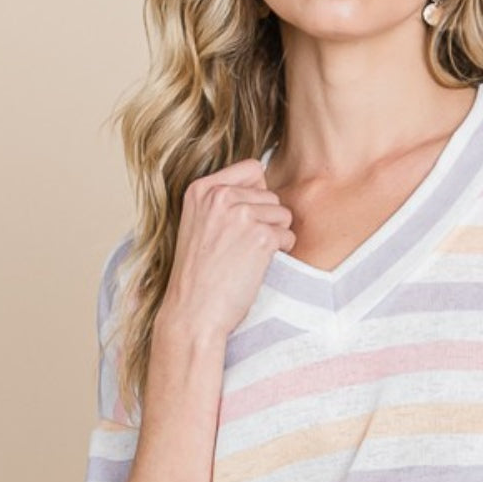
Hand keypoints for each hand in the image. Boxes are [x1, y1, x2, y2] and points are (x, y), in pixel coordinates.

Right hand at [159, 157, 295, 337]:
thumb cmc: (198, 275)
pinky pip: (289, 236)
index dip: (257, 194)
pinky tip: (256, 267)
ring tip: (247, 257)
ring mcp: (241, 215)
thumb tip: (265, 186)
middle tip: (242, 247)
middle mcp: (220, 196)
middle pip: (270, 194)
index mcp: (201, 189)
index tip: (243, 220)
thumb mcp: (199, 224)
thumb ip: (223, 201)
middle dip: (266, 220)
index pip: (252, 168)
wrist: (193, 313)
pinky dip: (280, 253)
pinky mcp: (260, 237)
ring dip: (274, 237)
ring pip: (283, 214)